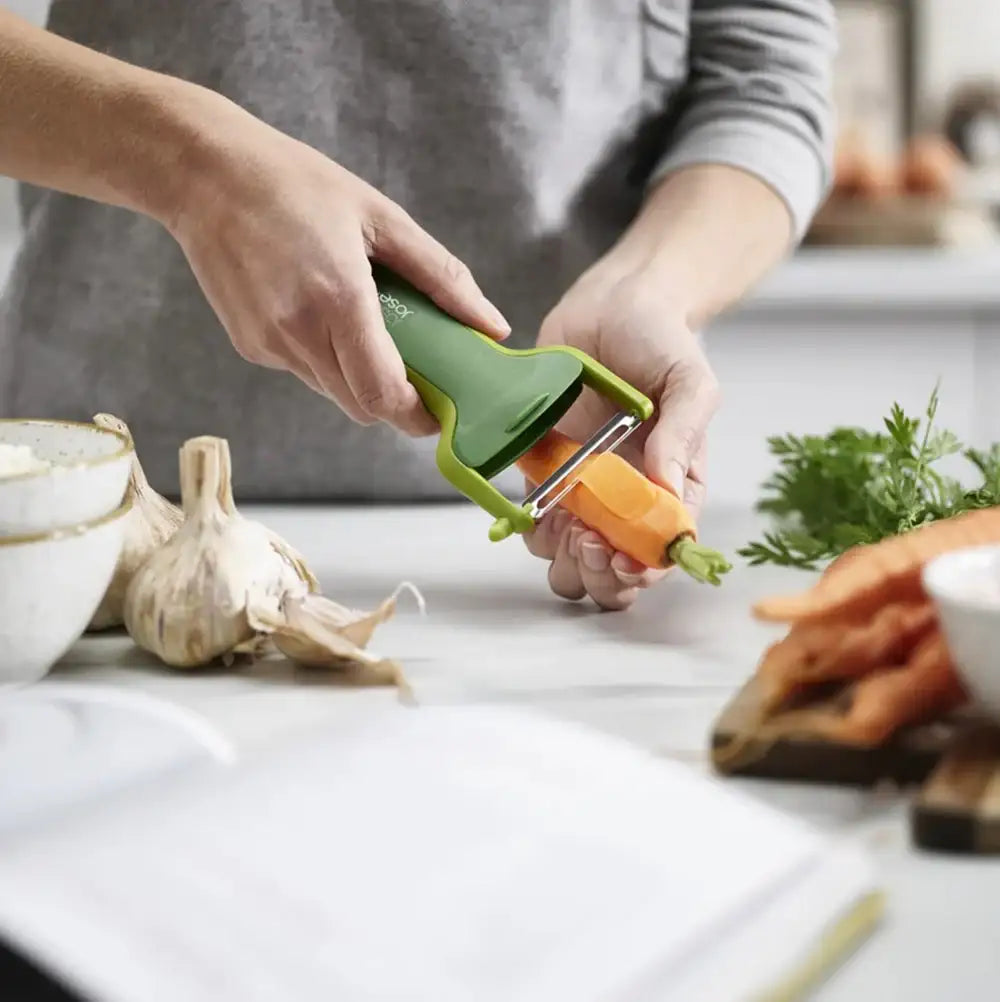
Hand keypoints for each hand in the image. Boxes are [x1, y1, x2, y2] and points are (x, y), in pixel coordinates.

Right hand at [166, 92, 509, 435]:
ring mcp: (269, 343)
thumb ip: (442, 277)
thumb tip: (492, 326)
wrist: (203, 173)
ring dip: (360, 379)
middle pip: (361, 406)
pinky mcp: (250, 346)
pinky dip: (326, 359)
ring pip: (332, 392)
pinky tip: (321, 312)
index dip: (416, 416)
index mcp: (339, 299)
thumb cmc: (297, 185)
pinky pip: (304, 371)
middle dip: (395, 402)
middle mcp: (300, 332)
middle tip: (418, 371)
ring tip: (367, 328)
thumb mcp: (382, 218)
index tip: (440, 410)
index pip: (383, 394)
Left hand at [523, 260, 719, 610]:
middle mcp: (627, 499)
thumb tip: (666, 485)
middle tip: (588, 541)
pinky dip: (532, 530)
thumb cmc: (661, 340)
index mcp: (671, 488)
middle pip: (613, 573)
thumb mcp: (690, 381)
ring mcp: (584, 490)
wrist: (612, 303)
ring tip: (565, 524)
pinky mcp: (545, 473)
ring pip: (569, 559)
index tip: (621, 558)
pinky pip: (534, 524)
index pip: (660, 553)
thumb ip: (682, 433)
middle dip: (600, 575)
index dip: (641, 571)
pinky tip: (538, 508)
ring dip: (564, 559)